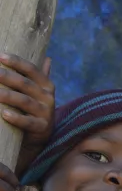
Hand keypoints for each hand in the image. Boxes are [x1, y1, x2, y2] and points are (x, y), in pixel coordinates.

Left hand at [0, 53, 55, 171]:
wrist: (40, 134)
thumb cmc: (33, 108)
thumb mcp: (37, 92)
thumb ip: (38, 76)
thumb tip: (47, 58)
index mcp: (47, 85)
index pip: (32, 70)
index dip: (17, 62)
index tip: (0, 56)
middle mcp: (48, 97)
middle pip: (26, 84)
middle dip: (7, 77)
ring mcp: (46, 113)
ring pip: (25, 102)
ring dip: (8, 96)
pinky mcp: (42, 128)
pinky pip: (28, 122)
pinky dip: (16, 118)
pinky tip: (4, 113)